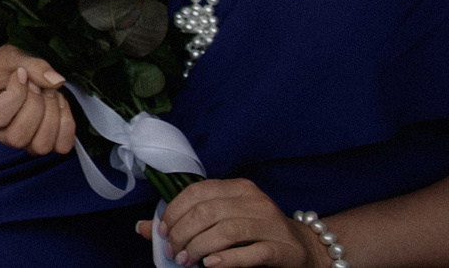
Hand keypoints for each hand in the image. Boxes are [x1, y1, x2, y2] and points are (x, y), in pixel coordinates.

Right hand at [0, 46, 74, 156]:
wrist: (16, 73)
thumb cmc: (9, 66)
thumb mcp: (13, 56)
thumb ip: (33, 65)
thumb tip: (57, 82)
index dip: (16, 93)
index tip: (21, 72)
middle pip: (18, 137)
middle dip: (36, 106)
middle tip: (37, 84)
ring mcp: (22, 142)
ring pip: (40, 146)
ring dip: (52, 115)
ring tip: (49, 93)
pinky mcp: (44, 144)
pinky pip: (61, 146)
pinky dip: (66, 124)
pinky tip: (59, 105)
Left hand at [138, 179, 321, 266]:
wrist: (305, 248)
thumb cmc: (256, 233)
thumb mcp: (223, 221)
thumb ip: (186, 222)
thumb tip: (143, 229)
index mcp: (238, 188)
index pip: (197, 192)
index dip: (175, 212)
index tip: (162, 232)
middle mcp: (255, 201)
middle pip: (209, 212)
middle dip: (184, 233)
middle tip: (173, 252)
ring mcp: (270, 224)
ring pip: (227, 231)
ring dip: (200, 247)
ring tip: (186, 261)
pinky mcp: (282, 248)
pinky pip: (251, 252)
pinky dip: (227, 259)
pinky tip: (210, 265)